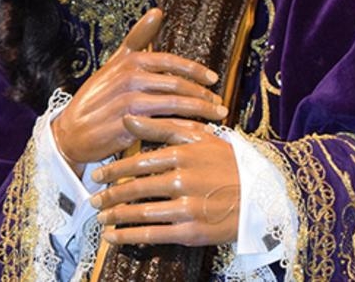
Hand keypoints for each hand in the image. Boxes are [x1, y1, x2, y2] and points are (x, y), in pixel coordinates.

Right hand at [51, 9, 226, 170]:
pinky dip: (185, 129)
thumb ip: (138, 37)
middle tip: (220, 104)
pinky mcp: (129, 126)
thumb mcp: (116, 61)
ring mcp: (129, 102)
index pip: (171, 62)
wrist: (73, 130)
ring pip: (175, 105)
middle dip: (203, 95)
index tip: (213, 79)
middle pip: (177, 85)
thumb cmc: (98, 95)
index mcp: (130, 61)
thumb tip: (158, 11)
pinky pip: (165, 126)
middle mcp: (130, 78)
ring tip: (216, 117)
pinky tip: (198, 133)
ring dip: (200, 112)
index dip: (196, 71)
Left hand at [89, 115, 239, 245]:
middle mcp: (183, 180)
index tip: (98, 175)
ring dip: (115, 216)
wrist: (262, 192)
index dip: (114, 170)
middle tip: (92, 199)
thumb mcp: (197, 136)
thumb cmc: (226, 160)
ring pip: (141, 213)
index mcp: (182, 154)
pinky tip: (114, 237)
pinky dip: (129, 236)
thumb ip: (160, 127)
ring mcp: (188, 207)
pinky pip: (154, 235)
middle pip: (136, 188)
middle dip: (109, 195)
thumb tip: (127, 117)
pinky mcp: (193, 231)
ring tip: (100, 218)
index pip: (139, 162)